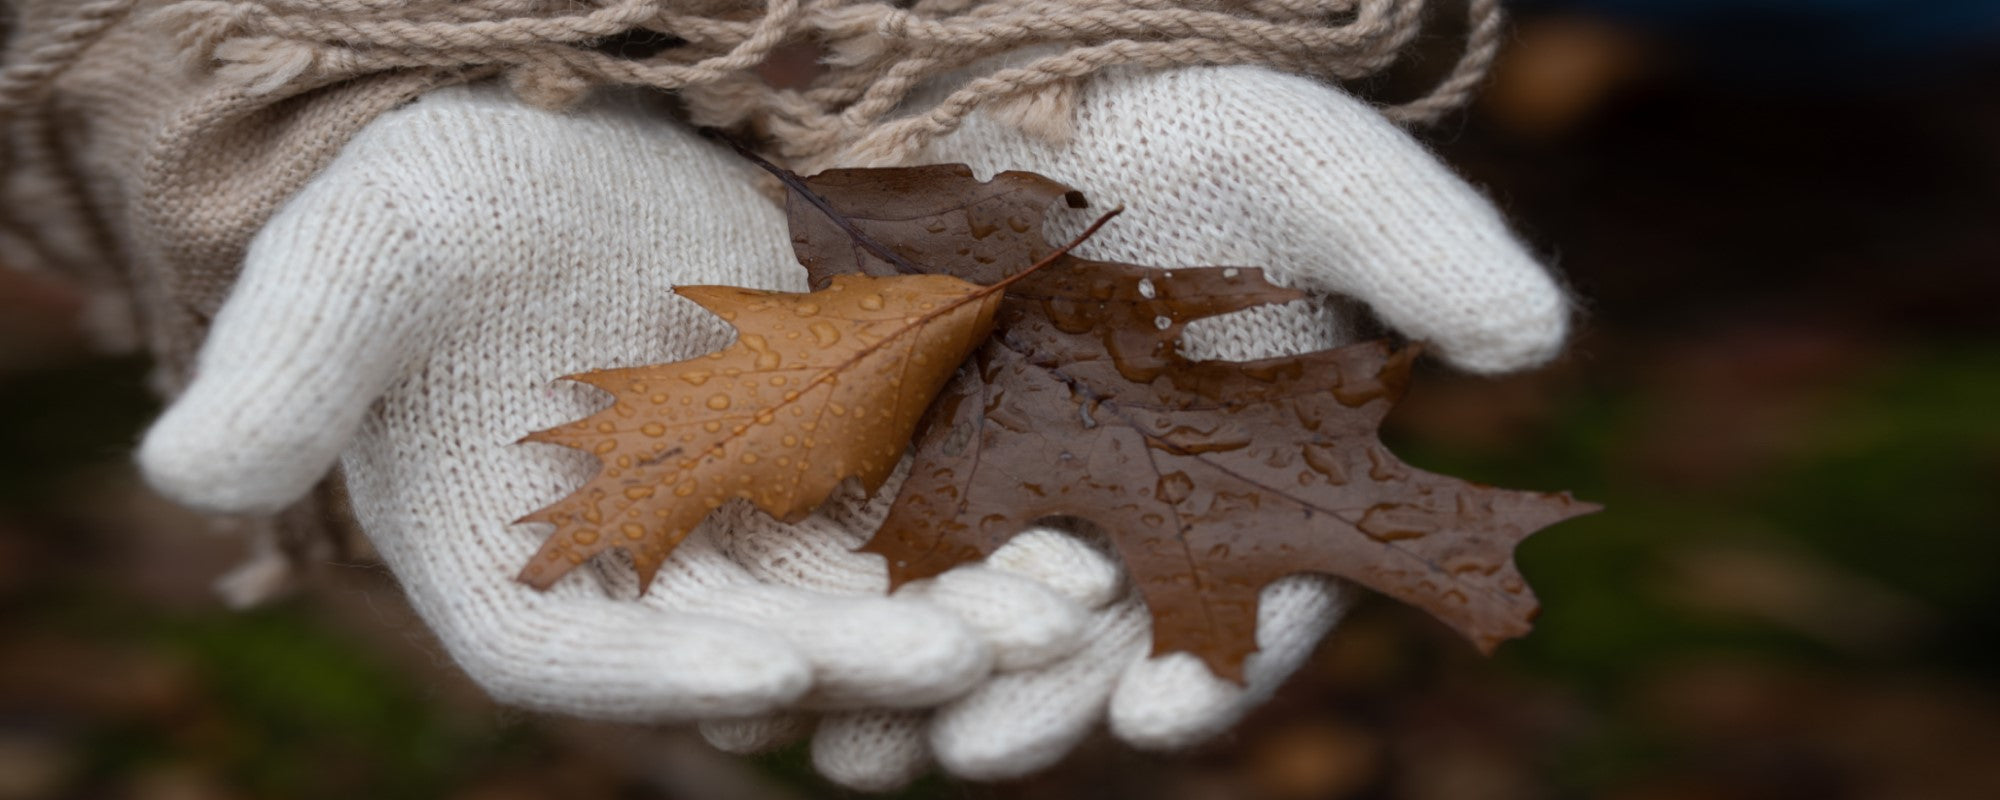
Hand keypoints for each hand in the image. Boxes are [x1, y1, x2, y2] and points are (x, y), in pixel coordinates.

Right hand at [133, 82, 1091, 719]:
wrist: (523, 154)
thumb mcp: (349, 270)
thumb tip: (185, 471)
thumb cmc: (416, 214)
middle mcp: (636, 574)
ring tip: (1049, 604)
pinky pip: (908, 512)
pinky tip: (1069, 525)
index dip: (674, 671)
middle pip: (751, 645)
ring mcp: (739, 517)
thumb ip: (287, 372)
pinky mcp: (820, 448)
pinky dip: (979, 529)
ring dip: (949, 613)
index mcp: (508, 569)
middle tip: (966, 651)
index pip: (585, 658)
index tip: (774, 668)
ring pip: (853, 597)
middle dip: (859, 658)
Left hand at [700, 64, 1570, 788]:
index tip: (1161, 712)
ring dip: (926, 686)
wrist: (1037, 83)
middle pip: (1099, 634)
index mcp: (1254, 473)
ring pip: (980, 617)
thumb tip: (1540, 337)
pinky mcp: (917, 455)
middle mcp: (1142, 506)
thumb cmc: (1195, 122)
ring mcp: (1023, 488)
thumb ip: (1420, 243)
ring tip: (866, 748)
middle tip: (980, 752)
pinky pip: (879, 558)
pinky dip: (838, 617)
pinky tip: (782, 669)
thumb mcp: (1309, 162)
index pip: (1254, 592)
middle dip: (1042, 699)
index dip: (1217, 656)